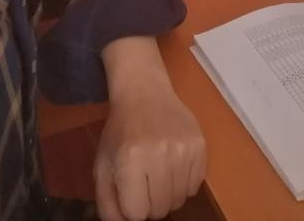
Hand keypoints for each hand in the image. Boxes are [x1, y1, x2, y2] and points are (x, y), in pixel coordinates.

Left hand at [94, 37, 206, 220]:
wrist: (145, 93)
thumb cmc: (120, 131)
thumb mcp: (102, 166)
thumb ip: (108, 204)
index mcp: (130, 161)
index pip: (136, 214)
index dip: (131, 206)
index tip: (129, 190)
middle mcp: (160, 155)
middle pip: (160, 210)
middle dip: (150, 203)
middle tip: (144, 182)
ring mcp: (184, 150)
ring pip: (179, 200)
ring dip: (167, 195)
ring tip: (158, 173)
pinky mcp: (200, 146)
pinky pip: (195, 186)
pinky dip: (184, 184)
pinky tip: (173, 165)